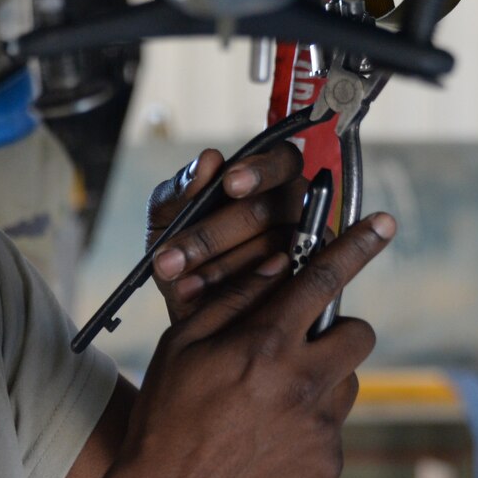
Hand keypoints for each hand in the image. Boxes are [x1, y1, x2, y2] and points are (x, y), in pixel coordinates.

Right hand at [115, 213, 395, 477]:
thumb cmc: (165, 419)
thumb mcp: (182, 348)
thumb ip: (234, 301)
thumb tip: (279, 265)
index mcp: (264, 346)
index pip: (322, 280)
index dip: (357, 245)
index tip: (385, 223)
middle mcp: (302, 385)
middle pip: (358, 334)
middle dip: (337, 331)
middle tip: (300, 347)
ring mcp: (320, 432)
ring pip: (347, 385)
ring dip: (321, 383)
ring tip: (270, 406)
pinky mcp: (328, 469)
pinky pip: (333, 432)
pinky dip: (309, 430)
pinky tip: (267, 445)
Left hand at [146, 142, 309, 325]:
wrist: (191, 317)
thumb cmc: (185, 258)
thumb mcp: (168, 223)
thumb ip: (181, 192)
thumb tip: (207, 162)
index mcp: (267, 180)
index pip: (282, 160)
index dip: (259, 171)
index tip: (230, 185)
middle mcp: (295, 209)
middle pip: (269, 210)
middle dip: (212, 236)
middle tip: (171, 260)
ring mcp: (308, 248)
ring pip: (271, 251)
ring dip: (218, 269)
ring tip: (181, 286)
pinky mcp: (308, 285)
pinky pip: (280, 286)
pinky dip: (238, 294)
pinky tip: (204, 301)